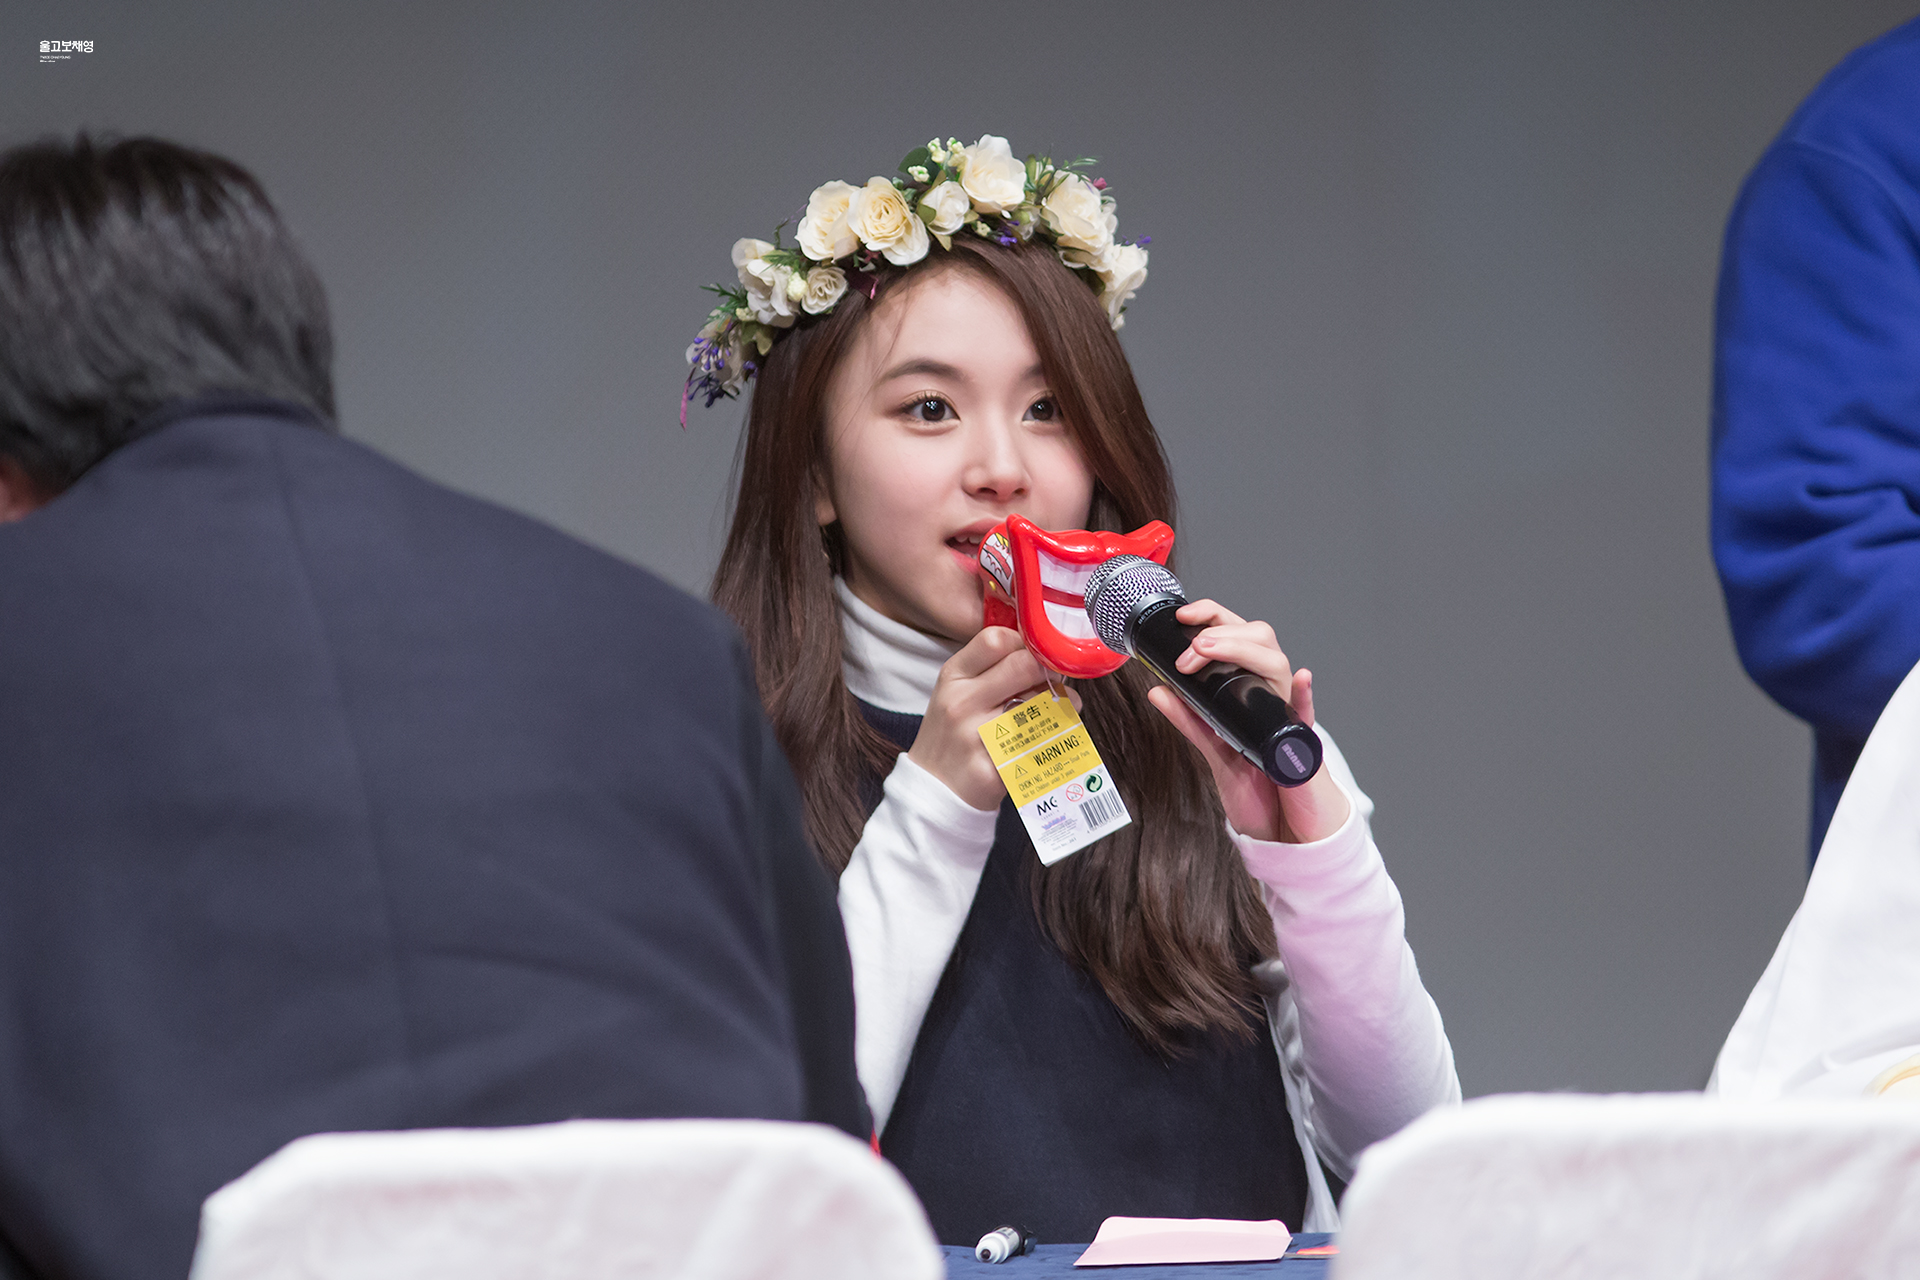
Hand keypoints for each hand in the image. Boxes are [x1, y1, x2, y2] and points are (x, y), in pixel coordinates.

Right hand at [909, 627, 1059, 810]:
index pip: (995, 640)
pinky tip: (1054, 736)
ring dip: (1061, 704)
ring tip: (1062, 709)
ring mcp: (977, 736)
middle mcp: (962, 702)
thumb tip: (1040, 653)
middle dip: (1047, 671)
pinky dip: (1055, 737)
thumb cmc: (951, 736)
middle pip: (1023, 666)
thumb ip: (990, 670)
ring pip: (1039, 705)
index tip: (1032, 656)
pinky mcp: (994, 768)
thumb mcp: (955, 692)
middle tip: (1054, 680)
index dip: (1024, 643)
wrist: (931, 791)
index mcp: (953, 677)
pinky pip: (1040, 743)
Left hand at [1145, 599, 1350, 843]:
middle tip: (1192, 649)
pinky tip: (1301, 680)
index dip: (1214, 618)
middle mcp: (1272, 696)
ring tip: (1211, 651)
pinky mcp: (1302, 746)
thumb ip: (1190, 720)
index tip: (1185, 616)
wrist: (1286, 832)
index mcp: (1250, 692)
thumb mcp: (1216, 750)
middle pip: (1260, 641)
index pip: (1238, 637)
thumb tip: (1157, 691)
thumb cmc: (1261, 790)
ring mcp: (1287, 717)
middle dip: (1222, 632)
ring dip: (1244, 651)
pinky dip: (1304, 696)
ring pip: (1278, 667)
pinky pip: (1306, 716)